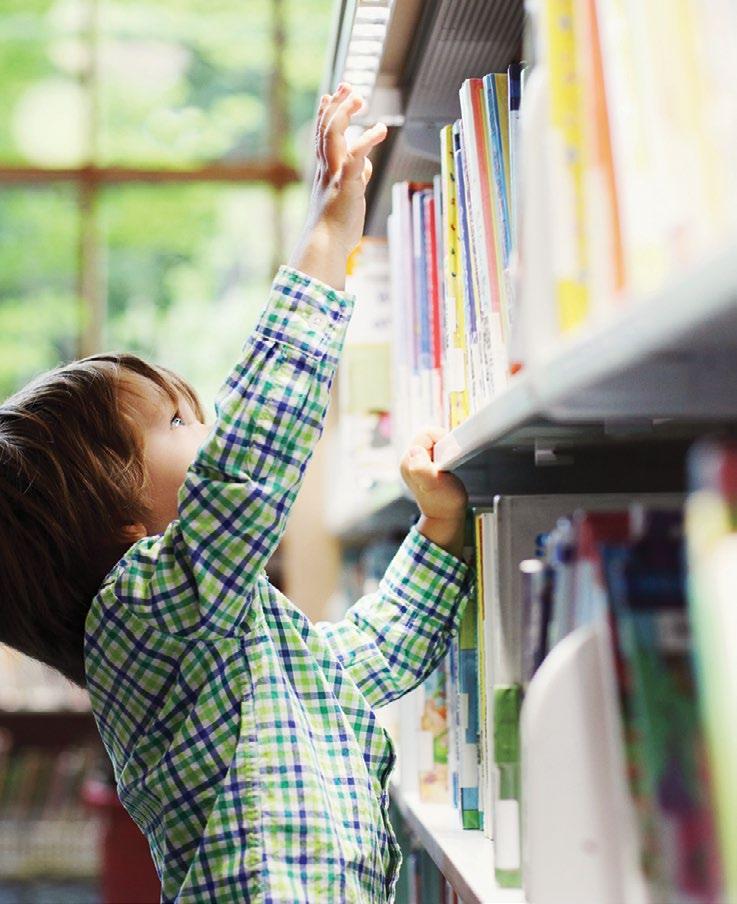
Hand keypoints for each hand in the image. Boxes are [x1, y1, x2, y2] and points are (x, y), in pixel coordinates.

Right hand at [289, 84, 386, 288]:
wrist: (324, 247)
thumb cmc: (335, 229)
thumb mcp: (346, 198)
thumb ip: (355, 179)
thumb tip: (365, 168)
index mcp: (324, 173)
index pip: (323, 136)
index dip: (327, 113)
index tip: (331, 95)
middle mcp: (326, 170)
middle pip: (326, 127)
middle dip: (337, 104)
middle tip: (348, 85)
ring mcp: (335, 176)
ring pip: (334, 135)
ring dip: (346, 112)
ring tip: (359, 96)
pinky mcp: (347, 186)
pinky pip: (356, 157)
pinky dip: (368, 140)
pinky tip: (380, 128)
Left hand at [400, 428, 467, 557]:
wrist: (444, 516)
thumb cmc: (444, 502)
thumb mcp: (434, 485)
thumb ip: (422, 469)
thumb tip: (415, 452)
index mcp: (409, 461)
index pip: (424, 433)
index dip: (441, 437)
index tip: (450, 452)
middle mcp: (408, 459)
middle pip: (426, 434)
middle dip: (441, 442)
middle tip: (448, 459)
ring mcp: (414, 462)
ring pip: (430, 440)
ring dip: (442, 448)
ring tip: (447, 465)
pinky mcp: (421, 465)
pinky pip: (432, 448)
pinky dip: (442, 453)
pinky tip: (445, 466)